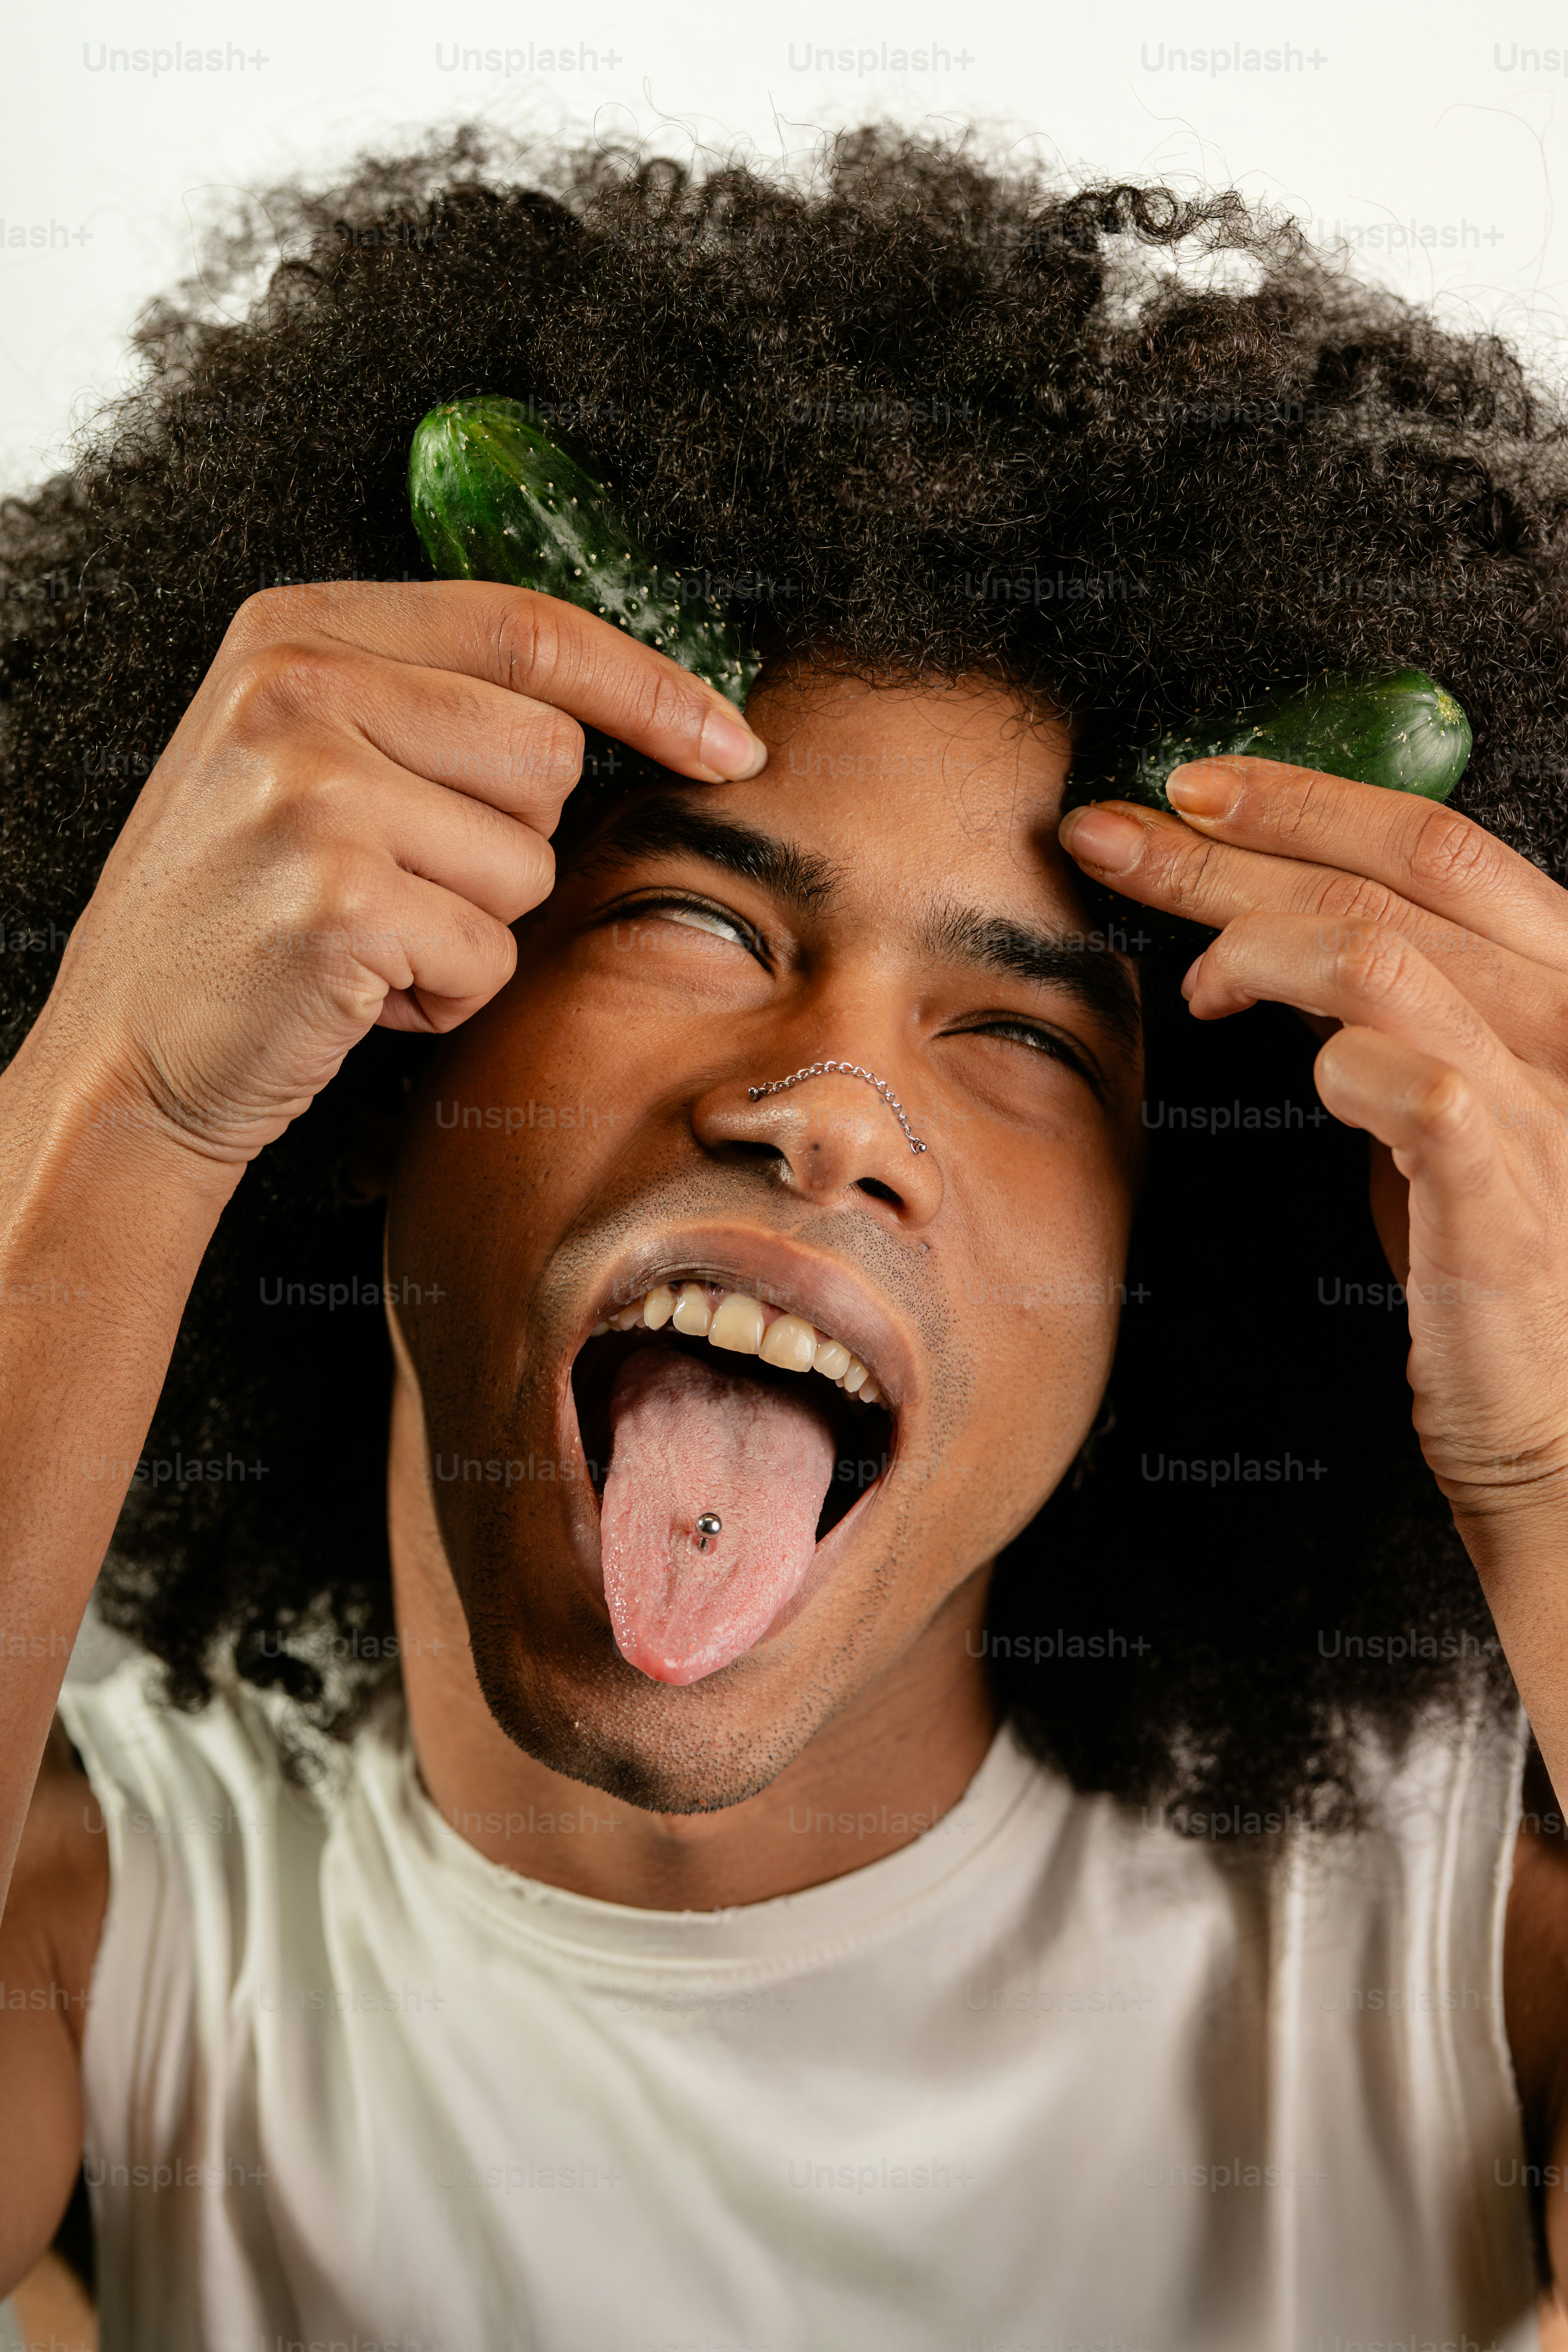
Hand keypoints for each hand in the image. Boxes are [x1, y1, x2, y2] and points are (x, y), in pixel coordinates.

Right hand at [23, 580, 764, 1168]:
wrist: (127, 1053)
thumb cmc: (242, 917)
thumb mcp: (306, 761)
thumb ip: (429, 707)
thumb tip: (622, 712)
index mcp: (295, 631)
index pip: (529, 629)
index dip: (649, 687)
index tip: (731, 742)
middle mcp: (294, 688)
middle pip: (548, 755)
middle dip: (512, 843)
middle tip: (403, 883)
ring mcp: (310, 788)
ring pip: (530, 863)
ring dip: (476, 927)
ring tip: (371, 939)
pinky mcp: (337, 897)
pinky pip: (487, 951)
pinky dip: (445, 994)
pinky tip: (360, 990)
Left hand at [1058, 763, 1567, 1599]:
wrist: (1555, 1414)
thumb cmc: (1484, 1251)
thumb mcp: (1440, 1094)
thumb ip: (1388, 1005)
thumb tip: (1277, 928)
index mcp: (1552, 977)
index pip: (1430, 839)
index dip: (1304, 799)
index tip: (1190, 789)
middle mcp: (1564, 1018)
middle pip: (1382, 881)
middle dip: (1229, 850)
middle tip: (1115, 836)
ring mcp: (1544, 1103)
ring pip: (1381, 956)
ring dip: (1257, 944)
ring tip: (1198, 985)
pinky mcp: (1504, 1194)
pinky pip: (1414, 1084)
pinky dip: (1336, 1059)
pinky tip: (1296, 1068)